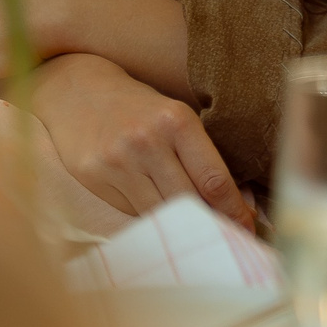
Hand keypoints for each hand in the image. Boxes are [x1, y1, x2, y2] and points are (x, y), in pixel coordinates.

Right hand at [31, 52, 252, 230]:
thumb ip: (197, 154)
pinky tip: (154, 210)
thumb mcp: (174, 117)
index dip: (234, 210)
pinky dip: (148, 215)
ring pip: (159, 211)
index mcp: (177, 121)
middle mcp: (148, 141)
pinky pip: (131, 211)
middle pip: (189, 200)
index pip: (214, 180)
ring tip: (193, 228)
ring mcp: (118, 161)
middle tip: (226, 234)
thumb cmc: (138, 107)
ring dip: (179, 224)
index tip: (248, 226)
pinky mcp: (94, 176)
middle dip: (211, 221)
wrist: (79, 92)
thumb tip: (228, 201)